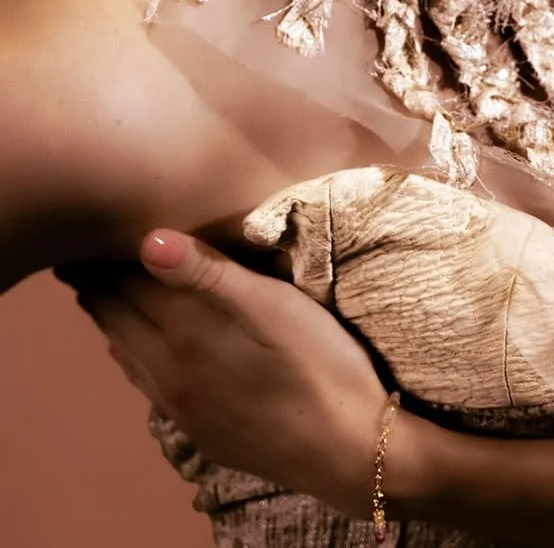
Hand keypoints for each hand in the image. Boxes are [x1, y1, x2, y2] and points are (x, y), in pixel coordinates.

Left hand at [60, 231, 390, 509]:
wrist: (347, 450)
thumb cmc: (319, 363)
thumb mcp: (274, 307)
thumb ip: (210, 274)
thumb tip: (146, 240)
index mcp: (184, 333)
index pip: (125, 285)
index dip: (101, 258)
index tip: (82, 233)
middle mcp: (168, 372)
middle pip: (116, 319)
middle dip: (95, 284)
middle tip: (77, 254)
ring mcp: (180, 406)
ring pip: (125, 352)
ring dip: (108, 318)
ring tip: (96, 290)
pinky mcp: (199, 428)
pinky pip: (144, 383)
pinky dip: (127, 353)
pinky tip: (132, 349)